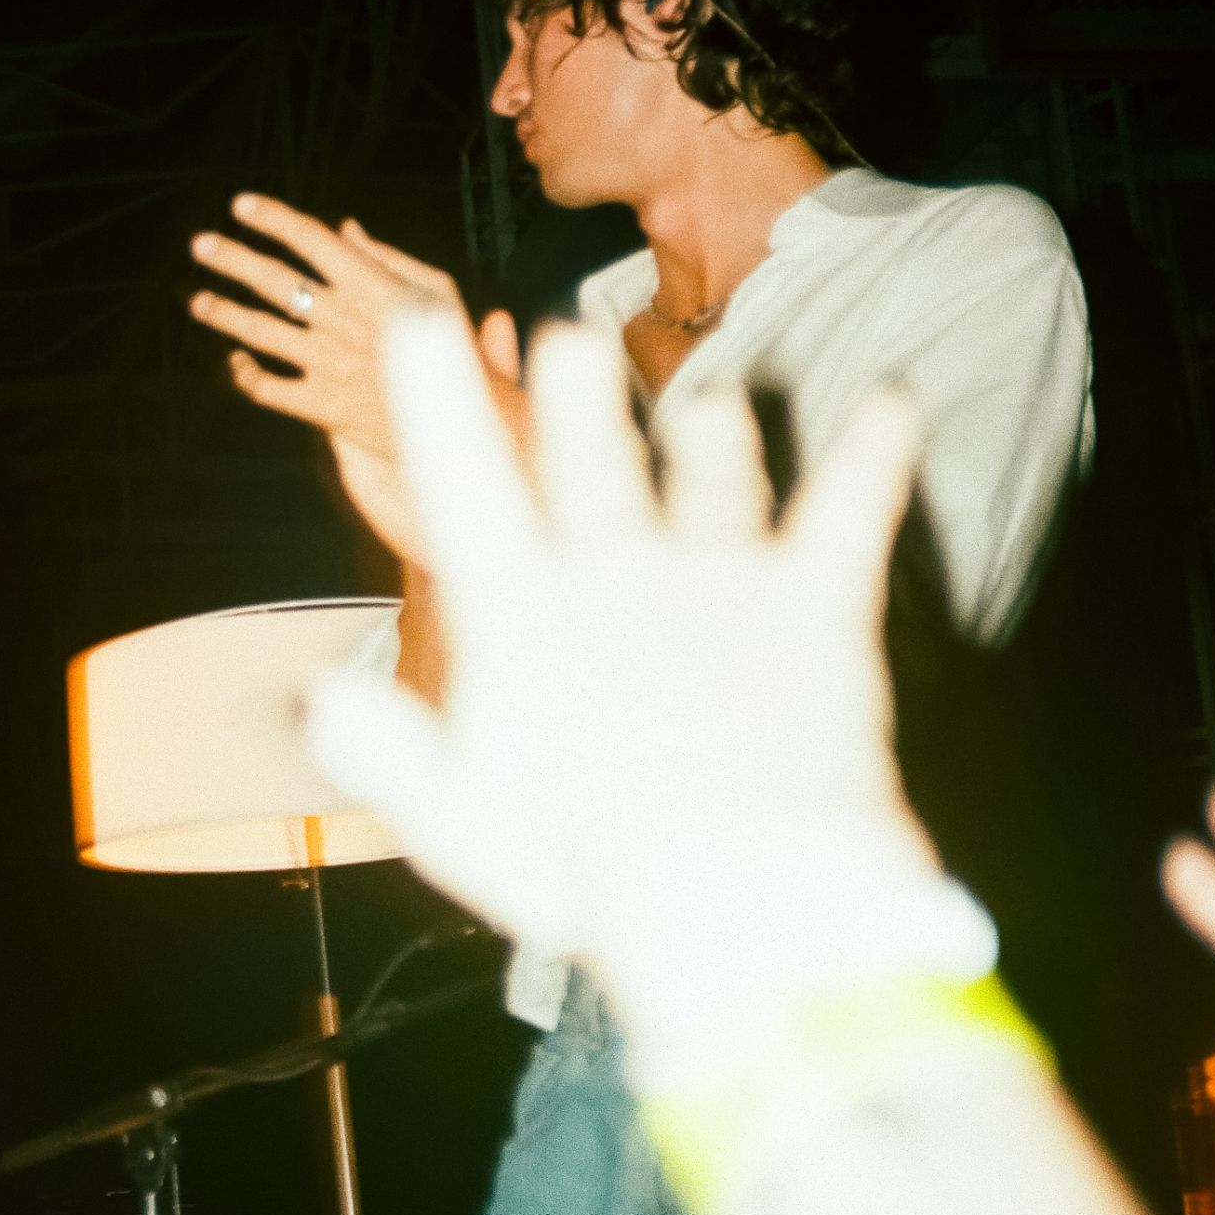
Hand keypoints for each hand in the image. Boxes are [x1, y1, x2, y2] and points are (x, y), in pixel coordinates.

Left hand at [189, 194, 523, 560]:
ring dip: (225, 313)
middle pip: (274, 280)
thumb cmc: (453, 349)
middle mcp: (342, 319)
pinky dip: (245, 374)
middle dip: (232, 259)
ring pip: (260, 332)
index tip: (240, 205)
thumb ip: (385, 256)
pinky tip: (235, 360)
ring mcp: (327, 363)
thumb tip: (342, 229)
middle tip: (201, 244)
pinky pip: (268, 388)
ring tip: (198, 301)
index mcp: (371, 284)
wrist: (465, 423)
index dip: (272, 218)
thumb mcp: (434, 289)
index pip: (310, 239)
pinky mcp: (320, 404)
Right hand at [307, 315, 952, 1065]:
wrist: (740, 897)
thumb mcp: (456, 822)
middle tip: (574, 333)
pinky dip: (874, 449)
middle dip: (579, 388)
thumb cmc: (586, 872)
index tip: (422, 317)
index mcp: (521, 617)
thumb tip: (320, 701)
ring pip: (713, 470)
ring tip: (710, 398)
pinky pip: (848, 506)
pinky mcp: (814, 604)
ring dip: (710, 426)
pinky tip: (895, 400)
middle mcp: (616, 573)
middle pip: (591, 456)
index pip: (462, 483)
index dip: (438, 396)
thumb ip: (386, 750)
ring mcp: (719, 579)